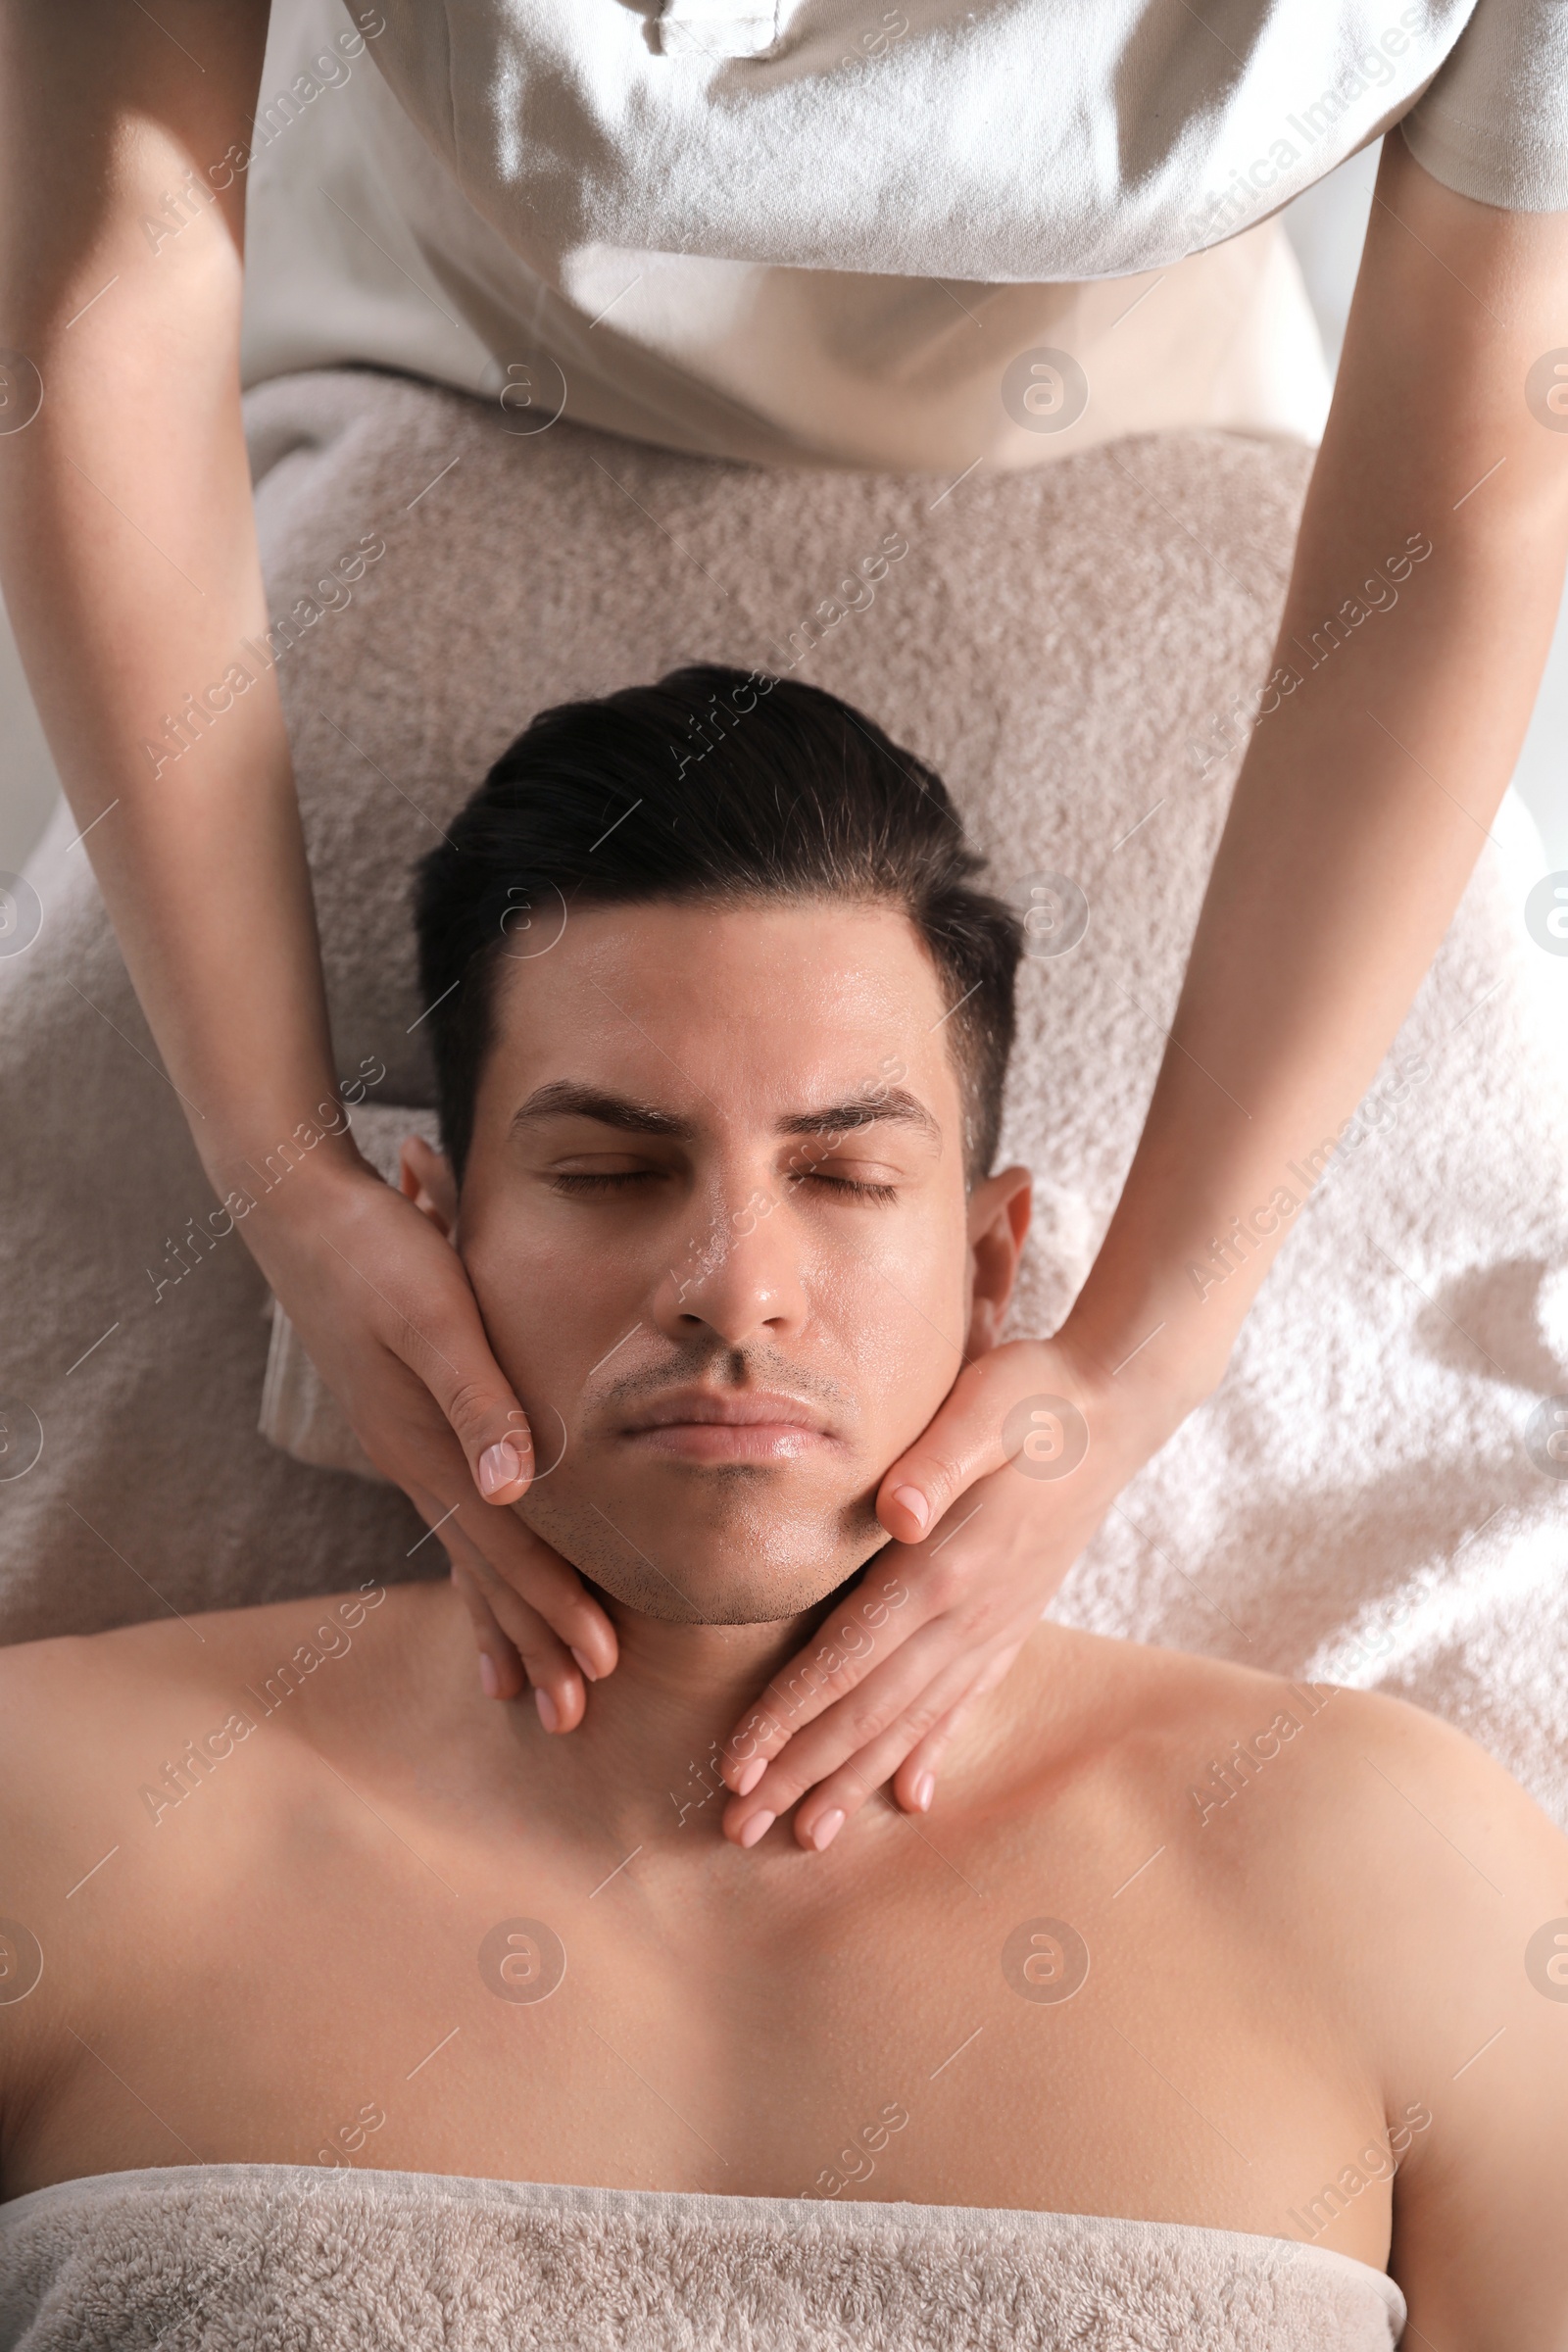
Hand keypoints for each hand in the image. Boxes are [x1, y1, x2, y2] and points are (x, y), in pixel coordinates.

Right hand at [240, 1151, 616, 1723]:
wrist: (299, 1209)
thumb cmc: (378, 1250)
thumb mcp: (435, 1314)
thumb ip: (477, 1397)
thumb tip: (517, 1485)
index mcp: (427, 1444)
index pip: (507, 1545)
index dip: (554, 1605)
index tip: (601, 1664)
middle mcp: (414, 1460)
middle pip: (485, 1568)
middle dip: (533, 1641)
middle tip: (576, 1716)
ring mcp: (405, 1447)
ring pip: (465, 1553)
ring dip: (500, 1619)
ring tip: (521, 1687)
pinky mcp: (406, 1424)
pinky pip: (450, 1518)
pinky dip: (474, 1566)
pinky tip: (480, 1588)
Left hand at [716, 1329, 1180, 1849]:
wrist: (1116, 1405)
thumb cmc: (1034, 1396)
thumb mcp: (982, 1406)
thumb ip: (938, 1461)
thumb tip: (896, 1513)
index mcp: (943, 1568)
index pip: (847, 1661)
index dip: (789, 1719)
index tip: (737, 1768)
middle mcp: (968, 1614)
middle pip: (869, 1714)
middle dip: (801, 1774)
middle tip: (739, 1829)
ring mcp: (994, 1625)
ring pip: (911, 1722)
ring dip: (853, 1781)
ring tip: (808, 1837)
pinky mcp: (1012, 1620)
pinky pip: (963, 1702)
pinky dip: (930, 1751)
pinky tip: (911, 1795)